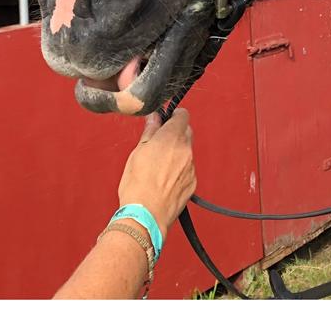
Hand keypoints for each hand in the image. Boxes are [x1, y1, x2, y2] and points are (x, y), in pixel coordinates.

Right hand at [117, 109, 196, 236]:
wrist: (146, 215)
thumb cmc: (138, 185)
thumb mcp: (137, 153)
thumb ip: (150, 132)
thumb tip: (154, 117)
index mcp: (172, 138)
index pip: (182, 115)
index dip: (173, 116)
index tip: (165, 120)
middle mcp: (186, 150)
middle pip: (186, 132)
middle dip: (175, 133)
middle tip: (158, 143)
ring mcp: (191, 167)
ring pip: (187, 152)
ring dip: (177, 153)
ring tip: (158, 167)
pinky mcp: (192, 182)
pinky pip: (188, 169)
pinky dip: (179, 170)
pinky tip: (165, 180)